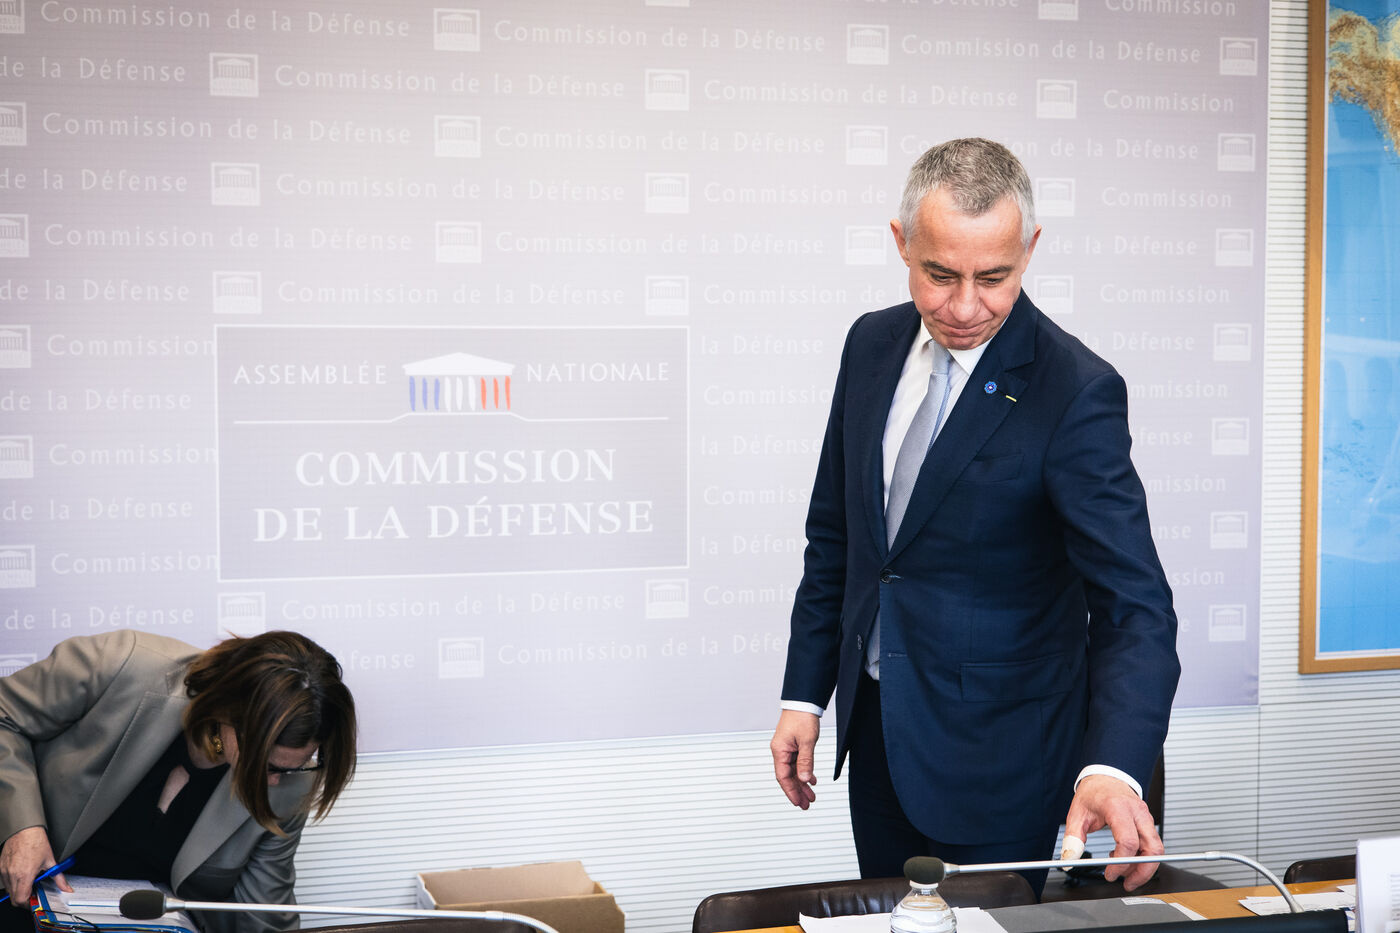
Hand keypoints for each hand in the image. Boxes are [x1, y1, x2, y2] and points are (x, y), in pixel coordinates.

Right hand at [1, 826, 69, 906]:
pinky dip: (12, 883)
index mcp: (25, 875)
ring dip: (18, 891)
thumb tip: (65, 887)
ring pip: (8, 890)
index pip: (21, 899)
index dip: (28, 903)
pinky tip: (21, 877)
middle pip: (14, 898)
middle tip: (33, 894)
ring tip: (28, 884)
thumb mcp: (50, 861)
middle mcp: (12, 874)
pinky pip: (4, 881)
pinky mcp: (1, 867)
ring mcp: (5, 871)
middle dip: (24, 899)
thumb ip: (58, 877)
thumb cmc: (36, 842)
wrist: (24, 829)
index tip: (35, 900)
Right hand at [770, 709, 819, 808]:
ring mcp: (787, 749)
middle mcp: (781, 751)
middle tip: (806, 805)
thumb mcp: (807, 741)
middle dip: (797, 792)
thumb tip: (803, 779)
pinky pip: (797, 764)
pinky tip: (811, 780)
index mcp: (779, 751)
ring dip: (802, 784)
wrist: (803, 703)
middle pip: (788, 777)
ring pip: (793, 772)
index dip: (791, 791)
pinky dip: (804, 773)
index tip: (798, 803)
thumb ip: (806, 762)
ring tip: (811, 796)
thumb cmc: (802, 718)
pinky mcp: (793, 746)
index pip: (783, 777)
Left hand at [1062, 773, 1162, 891]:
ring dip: (1144, 867)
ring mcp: (1146, 817)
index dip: (1120, 863)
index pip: (1128, 841)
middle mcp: (1137, 812)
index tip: (1110, 874)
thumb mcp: (1077, 812)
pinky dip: (1143, 857)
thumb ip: (1073, 837)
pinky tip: (1124, 858)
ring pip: (1157, 849)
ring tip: (1124, 874)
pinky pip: (1152, 845)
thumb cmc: (1094, 792)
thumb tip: (1070, 858)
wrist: (1106, 776)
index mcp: (1118, 808)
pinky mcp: (1148, 822)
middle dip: (1142, 872)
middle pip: (1152, 849)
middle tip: (1126, 884)